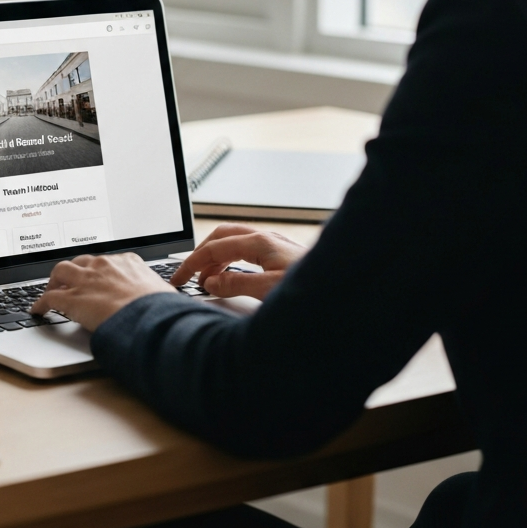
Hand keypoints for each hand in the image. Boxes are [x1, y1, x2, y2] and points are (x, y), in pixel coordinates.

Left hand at [31, 252, 176, 331]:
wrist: (149, 317)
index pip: (106, 261)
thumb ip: (158, 292)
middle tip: (70, 281)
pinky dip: (41, 303)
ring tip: (52, 290)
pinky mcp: (71, 298)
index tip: (96, 276)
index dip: (97, 270)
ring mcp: (86, 280)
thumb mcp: (164, 292)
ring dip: (54, 280)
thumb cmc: (161, 308)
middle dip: (74, 270)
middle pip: (81, 260)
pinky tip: (38, 310)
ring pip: (60, 271)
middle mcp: (104, 265)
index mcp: (127, 261)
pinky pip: (49, 297)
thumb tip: (168, 299)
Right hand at [169, 224, 305, 299]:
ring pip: (233, 241)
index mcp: (260, 242)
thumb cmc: (315, 290)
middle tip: (187, 275)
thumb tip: (210, 283)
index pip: (214, 247)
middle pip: (221, 236)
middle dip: (200, 254)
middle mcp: (266, 238)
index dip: (192, 263)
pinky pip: (245, 250)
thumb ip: (236, 285)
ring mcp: (274, 244)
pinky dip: (230, 261)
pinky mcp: (281, 254)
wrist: (347, 286)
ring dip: (215, 258)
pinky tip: (230, 277)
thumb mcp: (268, 291)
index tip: (179, 278)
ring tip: (206, 280)